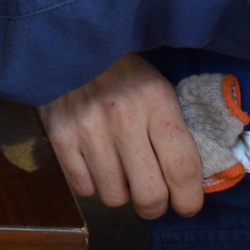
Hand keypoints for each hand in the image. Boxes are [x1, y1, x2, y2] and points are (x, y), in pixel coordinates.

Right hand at [38, 53, 203, 219]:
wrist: (69, 43)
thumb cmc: (122, 72)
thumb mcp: (158, 89)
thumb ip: (173, 131)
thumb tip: (188, 183)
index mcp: (157, 102)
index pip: (182, 169)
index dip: (190, 199)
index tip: (187, 205)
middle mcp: (123, 118)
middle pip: (150, 194)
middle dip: (156, 206)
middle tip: (153, 197)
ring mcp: (88, 129)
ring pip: (114, 197)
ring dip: (121, 193)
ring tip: (119, 172)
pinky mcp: (59, 136)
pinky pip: (83, 188)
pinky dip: (92, 184)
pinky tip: (95, 164)